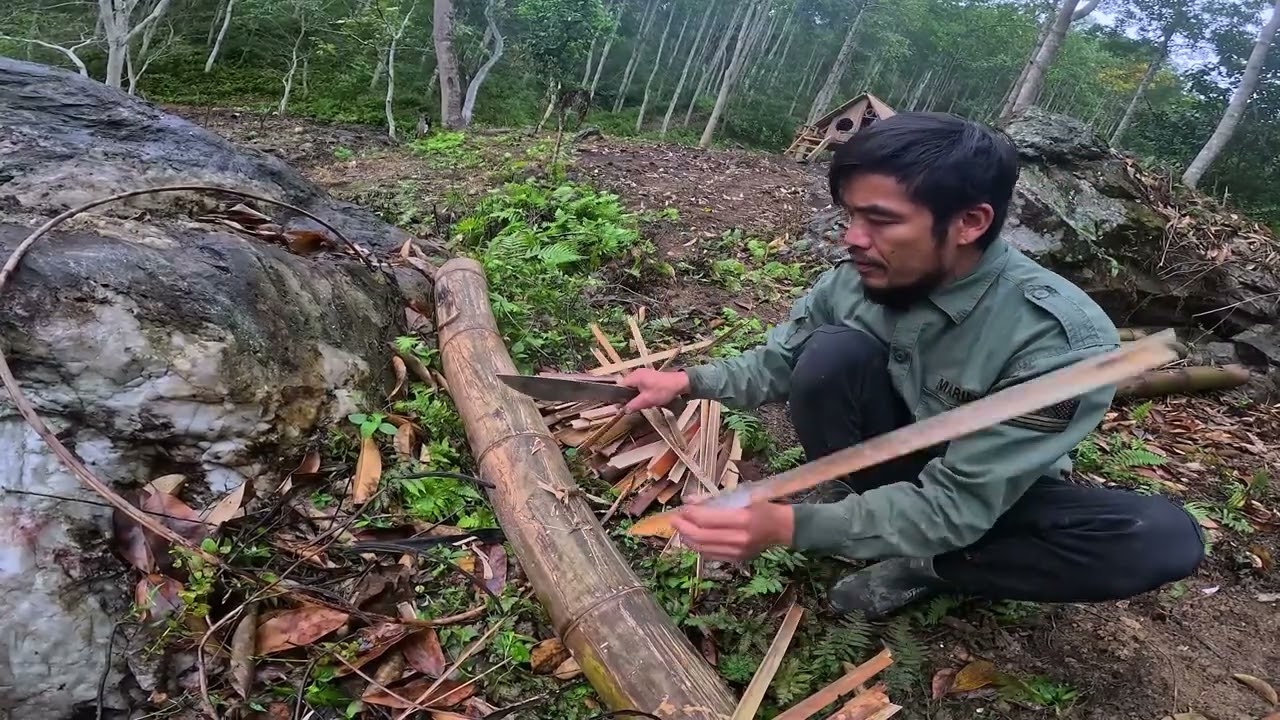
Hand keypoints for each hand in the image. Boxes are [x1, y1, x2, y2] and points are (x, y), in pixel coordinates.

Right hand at [618, 368, 689, 412]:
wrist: (679, 384)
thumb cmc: (663, 390)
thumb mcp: (647, 400)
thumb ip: (633, 405)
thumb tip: (623, 410)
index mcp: (634, 376)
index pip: (620, 386)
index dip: (618, 396)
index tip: (620, 405)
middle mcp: (636, 373)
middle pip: (626, 386)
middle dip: (627, 397)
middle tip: (631, 406)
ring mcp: (643, 374)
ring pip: (633, 387)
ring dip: (635, 395)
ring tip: (640, 403)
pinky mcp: (649, 377)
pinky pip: (639, 385)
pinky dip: (640, 392)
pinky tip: (646, 399)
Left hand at [670, 500, 794, 562]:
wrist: (783, 527)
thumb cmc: (763, 507)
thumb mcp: (741, 497)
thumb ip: (714, 500)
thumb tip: (689, 501)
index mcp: (742, 520)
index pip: (708, 520)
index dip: (690, 514)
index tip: (682, 508)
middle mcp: (739, 539)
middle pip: (702, 536)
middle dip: (683, 528)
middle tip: (674, 519)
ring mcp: (737, 552)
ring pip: (703, 548)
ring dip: (687, 538)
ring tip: (680, 528)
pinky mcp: (736, 559)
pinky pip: (710, 555)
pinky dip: (698, 546)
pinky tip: (692, 538)